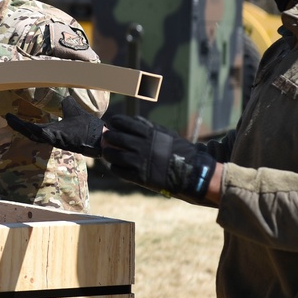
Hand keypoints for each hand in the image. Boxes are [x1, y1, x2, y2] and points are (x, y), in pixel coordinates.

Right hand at [5, 96, 102, 156]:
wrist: (100, 136)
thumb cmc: (87, 127)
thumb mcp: (74, 112)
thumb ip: (68, 105)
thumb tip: (65, 97)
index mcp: (53, 131)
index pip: (33, 128)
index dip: (21, 124)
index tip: (9, 116)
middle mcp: (52, 137)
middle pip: (30, 133)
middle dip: (18, 126)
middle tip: (7, 118)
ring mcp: (56, 140)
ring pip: (36, 135)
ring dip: (24, 129)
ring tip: (13, 121)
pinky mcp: (63, 140)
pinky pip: (47, 137)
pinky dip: (38, 132)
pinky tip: (30, 126)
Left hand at [101, 115, 215, 200]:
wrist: (191, 172)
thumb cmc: (178, 150)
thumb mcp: (165, 133)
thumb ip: (148, 126)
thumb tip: (132, 120)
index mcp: (148, 133)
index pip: (123, 123)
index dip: (115, 122)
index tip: (113, 123)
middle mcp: (142, 146)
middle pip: (115, 138)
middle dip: (108, 137)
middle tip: (107, 137)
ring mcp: (140, 162)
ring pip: (114, 155)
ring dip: (108, 152)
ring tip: (108, 152)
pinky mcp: (139, 178)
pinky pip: (119, 171)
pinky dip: (115, 166)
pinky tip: (116, 164)